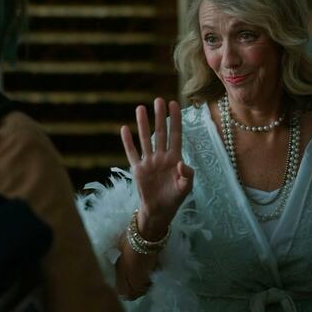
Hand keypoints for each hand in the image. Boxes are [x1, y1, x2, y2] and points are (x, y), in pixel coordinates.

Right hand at [120, 98, 194, 238]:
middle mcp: (161, 156)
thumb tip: (182, 163)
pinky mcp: (137, 169)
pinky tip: (124, 129)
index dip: (175, 120)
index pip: (176, 135)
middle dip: (159, 117)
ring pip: (145, 139)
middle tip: (158, 100)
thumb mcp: (186, 188)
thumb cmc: (175, 198)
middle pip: (160, 132)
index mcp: (175, 158)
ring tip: (140, 108)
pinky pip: (132, 153)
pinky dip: (128, 142)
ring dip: (142, 124)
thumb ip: (187, 175)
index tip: (174, 104)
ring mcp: (149, 162)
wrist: (159, 212)